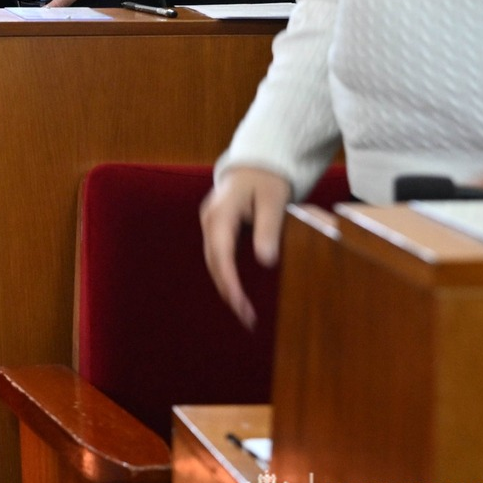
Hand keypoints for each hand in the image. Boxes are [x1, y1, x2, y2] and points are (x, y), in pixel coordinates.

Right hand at [199, 166, 292, 328]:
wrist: (256, 164)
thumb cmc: (267, 181)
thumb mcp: (273, 202)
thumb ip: (268, 230)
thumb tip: (266, 262)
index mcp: (221, 212)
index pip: (221, 254)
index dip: (229, 281)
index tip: (240, 304)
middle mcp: (209, 219)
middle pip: (213, 262)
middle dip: (228, 291)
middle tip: (248, 318)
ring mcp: (209, 223)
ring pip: (213, 261)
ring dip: (226, 286)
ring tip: (244, 312)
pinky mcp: (215, 228)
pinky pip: (217, 256)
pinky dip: (226, 275)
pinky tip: (237, 291)